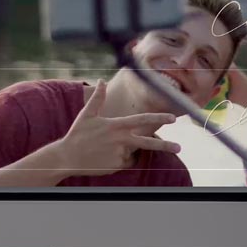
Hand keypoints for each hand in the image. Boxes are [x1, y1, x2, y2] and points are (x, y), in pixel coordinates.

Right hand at [54, 81, 179, 177]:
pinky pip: (124, 162)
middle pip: (148, 142)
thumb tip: (100, 81)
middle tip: (179, 148)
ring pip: (131, 152)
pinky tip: (103, 158)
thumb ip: (97, 98)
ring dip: (124, 151)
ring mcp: (119, 154)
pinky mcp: (116, 166)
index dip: (158, 118)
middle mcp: (121, 139)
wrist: (67, 157)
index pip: (142, 120)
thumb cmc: (77, 134)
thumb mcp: (87, 114)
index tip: (172, 119)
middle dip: (165, 145)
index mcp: (116, 125)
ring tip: (104, 150)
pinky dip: (118, 160)